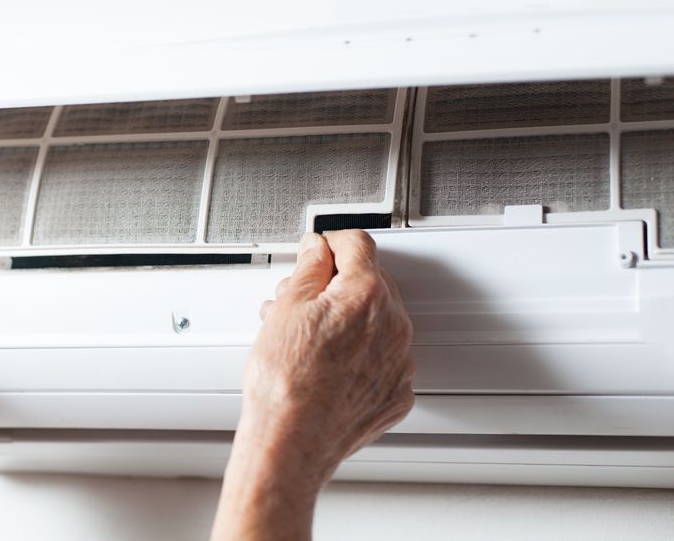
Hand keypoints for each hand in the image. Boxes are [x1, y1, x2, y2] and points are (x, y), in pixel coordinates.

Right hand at [211, 230, 413, 540]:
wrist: (291, 442)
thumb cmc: (284, 384)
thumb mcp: (286, 309)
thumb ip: (308, 268)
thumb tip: (317, 250)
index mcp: (367, 296)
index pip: (358, 245)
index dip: (330, 243)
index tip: (318, 251)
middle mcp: (393, 326)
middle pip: (371, 282)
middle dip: (336, 284)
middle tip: (300, 298)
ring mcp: (399, 363)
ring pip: (377, 320)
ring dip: (347, 318)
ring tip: (305, 335)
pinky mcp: (395, 393)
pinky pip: (382, 358)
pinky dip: (359, 354)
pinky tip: (326, 363)